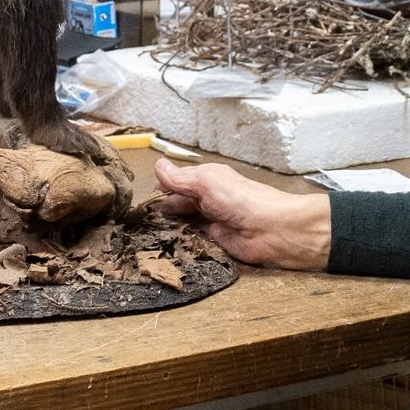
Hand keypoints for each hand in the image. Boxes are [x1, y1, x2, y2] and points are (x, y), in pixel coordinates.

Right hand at [150, 159, 329, 269]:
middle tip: (136, 219)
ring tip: (143, 233)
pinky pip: (193, 240)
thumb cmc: (241, 200)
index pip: (177, 182)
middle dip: (161, 208)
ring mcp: (211, 221)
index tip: (138, 197)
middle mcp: (208, 199)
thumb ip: (180, 178)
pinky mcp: (215, 242)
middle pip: (178, 203)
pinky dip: (180, 241)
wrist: (273, 230)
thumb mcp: (206, 182)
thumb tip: (157, 164)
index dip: (160, 188)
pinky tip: (162, 245)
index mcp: (207, 180)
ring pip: (183, 221)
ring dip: (169, 225)